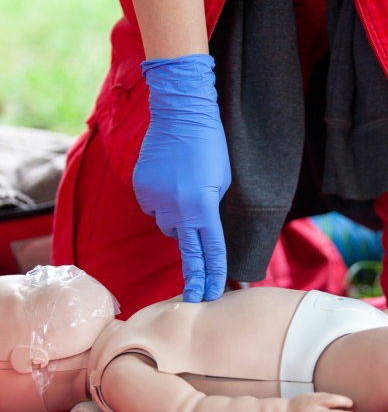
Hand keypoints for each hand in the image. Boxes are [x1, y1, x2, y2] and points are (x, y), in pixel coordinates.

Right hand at [133, 54, 230, 302]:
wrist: (181, 115)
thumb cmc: (210, 147)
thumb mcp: (222, 183)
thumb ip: (210, 211)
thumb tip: (198, 228)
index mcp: (203, 208)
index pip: (211, 250)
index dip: (213, 274)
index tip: (212, 293)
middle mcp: (178, 208)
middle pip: (187, 250)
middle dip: (194, 276)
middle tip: (196, 297)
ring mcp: (156, 200)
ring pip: (169, 224)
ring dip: (179, 219)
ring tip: (187, 194)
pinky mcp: (141, 189)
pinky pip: (154, 206)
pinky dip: (163, 201)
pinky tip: (170, 181)